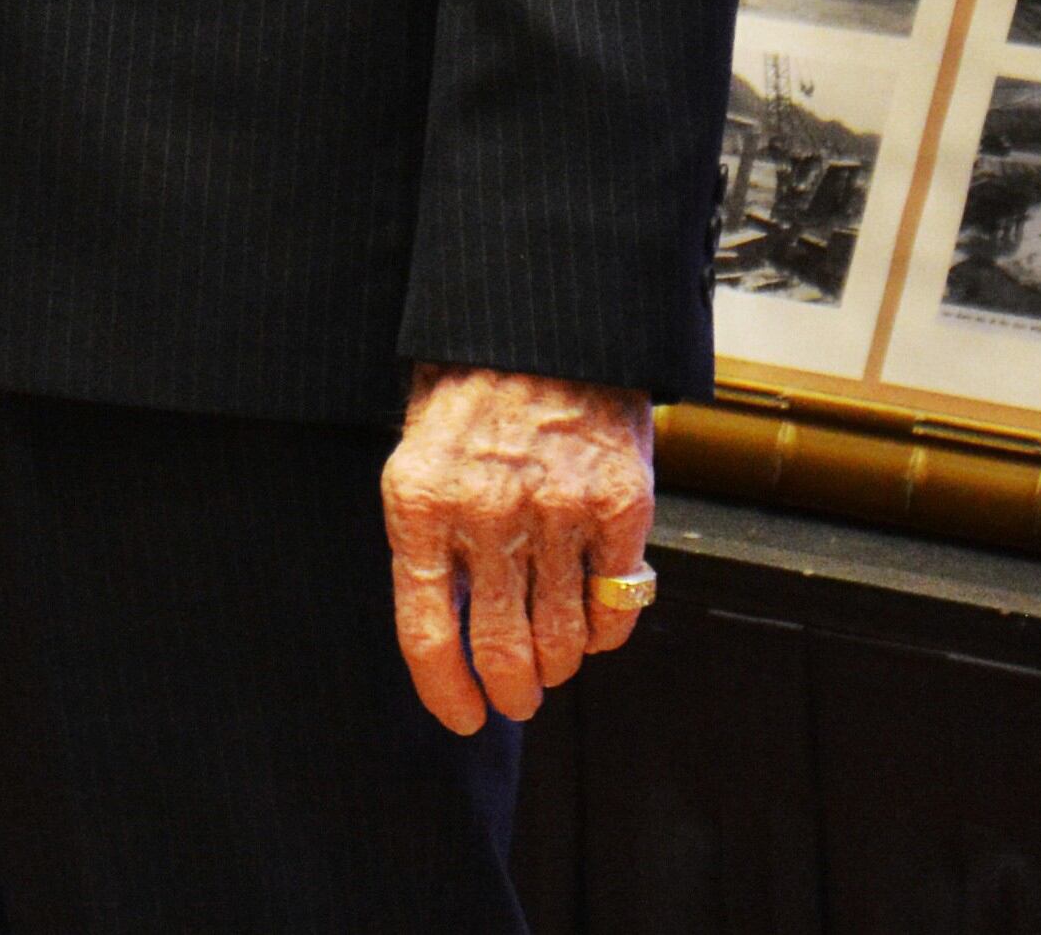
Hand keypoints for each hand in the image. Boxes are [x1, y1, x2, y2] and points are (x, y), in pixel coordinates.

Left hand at [380, 364, 655, 734]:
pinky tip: (594, 625)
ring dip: (558, 664)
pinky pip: (617, 602)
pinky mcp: (621, 506)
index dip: (446, 691)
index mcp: (420, 502)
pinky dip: (607, 630)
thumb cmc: (471, 389)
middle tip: (517, 699)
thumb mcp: (420, 453)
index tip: (464, 718)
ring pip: (563, 637)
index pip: (426, 631)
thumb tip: (451, 629)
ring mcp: (558, 511)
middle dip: (511, 691)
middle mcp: (487, 513)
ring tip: (554, 662)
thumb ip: (430, 536)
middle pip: (502, 649)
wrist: (543, 321)